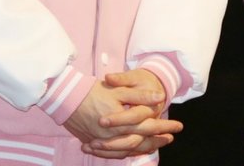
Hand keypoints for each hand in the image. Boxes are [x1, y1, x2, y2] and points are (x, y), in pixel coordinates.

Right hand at [64, 70, 182, 159]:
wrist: (65, 98)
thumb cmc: (91, 91)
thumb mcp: (116, 89)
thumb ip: (138, 95)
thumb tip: (159, 97)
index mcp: (121, 122)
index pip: (148, 126)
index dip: (164, 126)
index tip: (178, 126)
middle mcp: (115, 137)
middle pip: (142, 140)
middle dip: (159, 138)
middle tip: (172, 137)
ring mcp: (105, 143)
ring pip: (130, 149)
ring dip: (146, 147)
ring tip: (158, 144)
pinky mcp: (97, 144)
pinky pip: (116, 153)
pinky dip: (129, 152)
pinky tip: (136, 149)